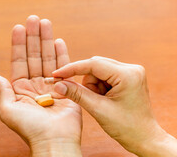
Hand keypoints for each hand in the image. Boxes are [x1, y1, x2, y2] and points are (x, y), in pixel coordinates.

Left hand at [0, 15, 81, 156]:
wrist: (54, 141)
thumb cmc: (30, 129)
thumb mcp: (8, 111)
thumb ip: (3, 91)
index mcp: (20, 88)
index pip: (18, 60)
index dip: (18, 44)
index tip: (18, 27)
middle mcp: (35, 84)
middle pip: (33, 55)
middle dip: (33, 36)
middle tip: (33, 18)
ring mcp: (51, 84)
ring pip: (48, 57)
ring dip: (46, 39)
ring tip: (45, 22)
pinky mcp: (66, 87)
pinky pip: (63, 67)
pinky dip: (61, 53)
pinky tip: (58, 40)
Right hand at [52, 56, 176, 156]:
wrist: (145, 139)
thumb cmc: (127, 127)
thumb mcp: (98, 110)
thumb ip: (77, 94)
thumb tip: (58, 84)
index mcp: (127, 75)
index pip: (93, 64)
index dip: (72, 69)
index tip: (56, 74)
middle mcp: (131, 69)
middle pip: (95, 66)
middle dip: (86, 82)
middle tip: (83, 97)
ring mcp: (130, 72)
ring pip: (97, 71)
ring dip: (92, 86)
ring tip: (100, 102)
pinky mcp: (127, 77)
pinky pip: (104, 76)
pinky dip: (98, 87)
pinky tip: (104, 100)